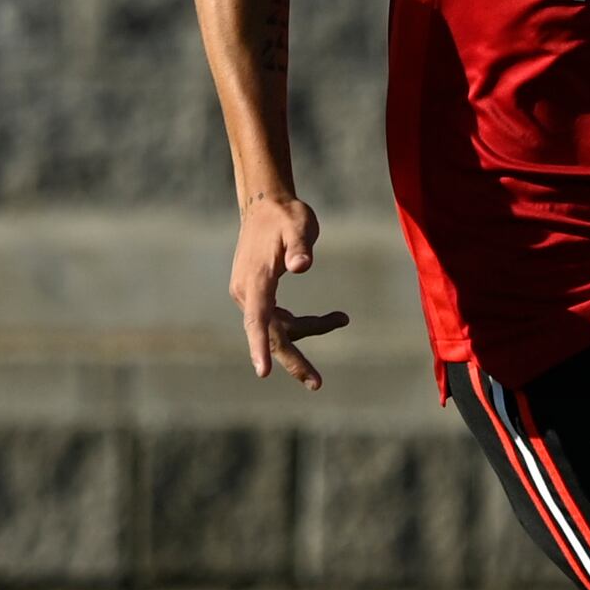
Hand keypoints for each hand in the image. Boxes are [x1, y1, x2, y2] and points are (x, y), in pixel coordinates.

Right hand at [229, 193, 349, 388]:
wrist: (265, 205)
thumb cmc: (285, 215)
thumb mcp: (298, 226)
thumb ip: (300, 246)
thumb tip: (302, 266)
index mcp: (256, 280)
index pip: (257, 319)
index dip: (259, 346)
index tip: (262, 371)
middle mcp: (247, 293)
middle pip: (269, 335)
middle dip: (293, 360)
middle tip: (317, 384)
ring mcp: (251, 296)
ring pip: (279, 328)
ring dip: (311, 330)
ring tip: (342, 319)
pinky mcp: (259, 295)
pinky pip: (281, 320)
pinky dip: (305, 323)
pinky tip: (333, 319)